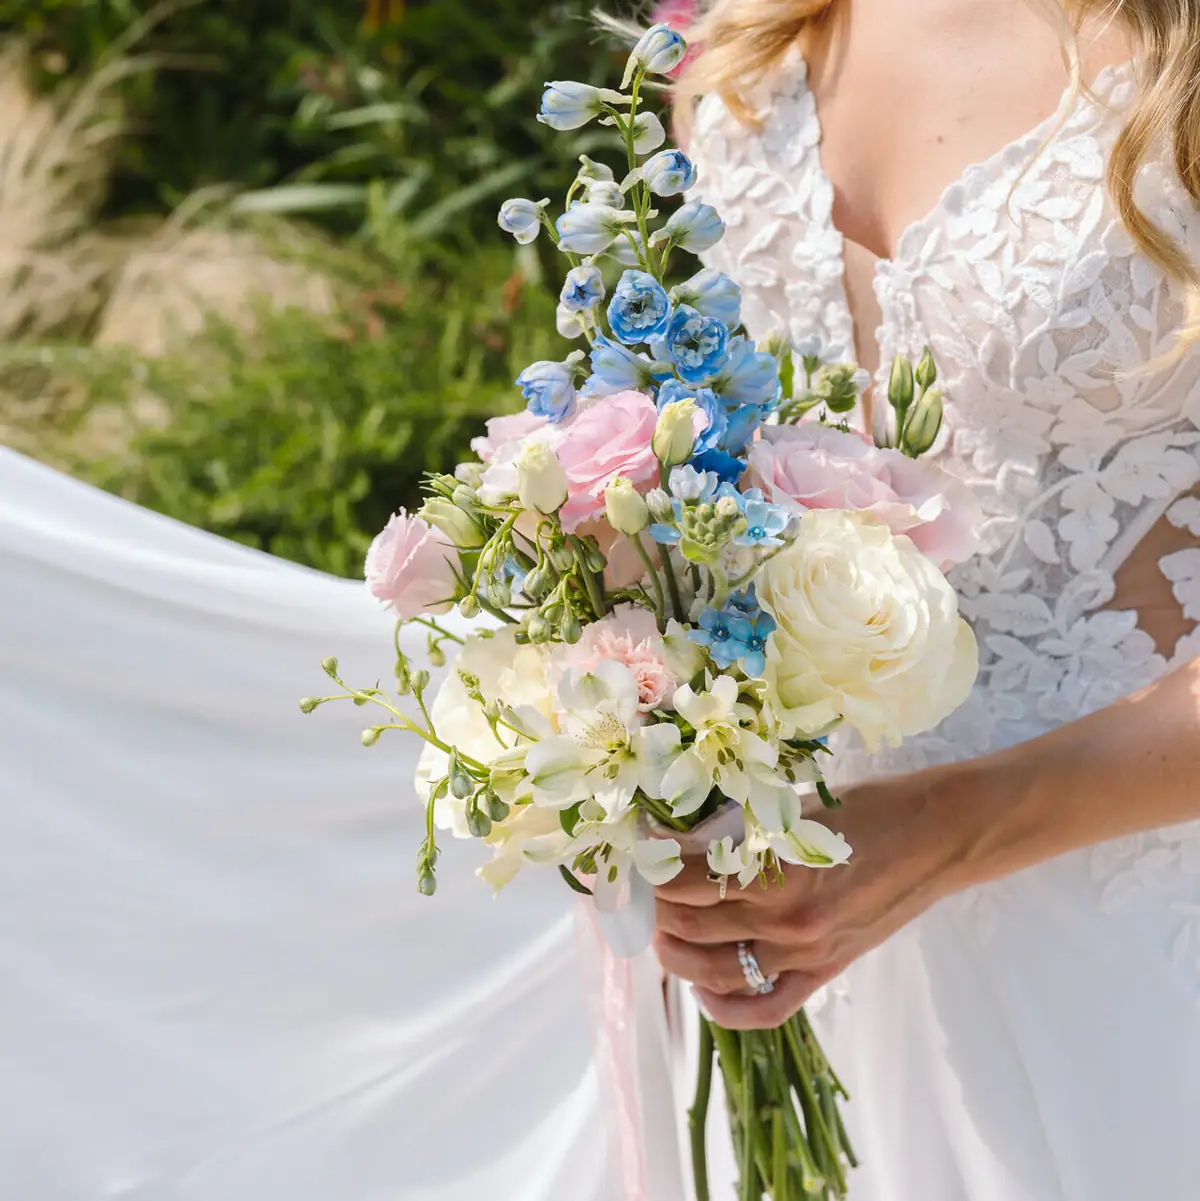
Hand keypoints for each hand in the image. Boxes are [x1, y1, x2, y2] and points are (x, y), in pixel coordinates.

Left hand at [653, 765, 986, 1029]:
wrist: (937, 838)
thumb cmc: (868, 808)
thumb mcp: (794, 809)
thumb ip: (739, 833)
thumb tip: (677, 842)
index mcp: (778, 871)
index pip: (685, 879)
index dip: (650, 864)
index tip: (635, 848)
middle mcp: (787, 923)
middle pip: (688, 925)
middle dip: (652, 904)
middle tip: (639, 883)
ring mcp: (806, 956)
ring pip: (711, 972)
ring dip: (673, 951)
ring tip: (659, 926)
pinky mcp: (825, 974)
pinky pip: (763, 1009)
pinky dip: (722, 1007)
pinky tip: (700, 985)